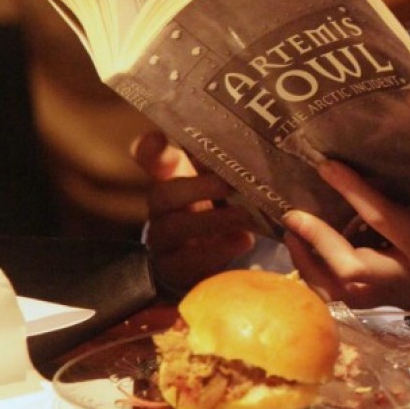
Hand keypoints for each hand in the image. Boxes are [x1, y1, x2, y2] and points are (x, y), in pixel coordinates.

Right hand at [131, 130, 256, 291]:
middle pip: (163, 194)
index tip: (158, 138)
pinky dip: (219, 250)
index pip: (152, 160)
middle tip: (228, 184)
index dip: (151, 150)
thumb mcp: (225, 191)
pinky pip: (187, 262)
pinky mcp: (173, 269)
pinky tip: (244, 241)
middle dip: (197, 187)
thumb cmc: (219, 215)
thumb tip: (258, 150)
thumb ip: (230, 170)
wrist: (210, 264)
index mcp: (172, 182)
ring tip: (244, 216)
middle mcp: (161, 210)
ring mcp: (162, 241)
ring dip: (212, 220)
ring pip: (173, 228)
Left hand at [283, 160, 409, 309]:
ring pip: (337, 289)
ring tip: (292, 234)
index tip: (327, 167)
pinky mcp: (372, 308)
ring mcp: (386, 299)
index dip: (354, 191)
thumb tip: (368, 165)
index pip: (384, 219)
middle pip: (352, 264)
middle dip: (319, 238)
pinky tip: (303, 257)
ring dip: (308, 261)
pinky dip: (313, 277)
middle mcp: (404, 278)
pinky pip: (334, 298)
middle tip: (294, 213)